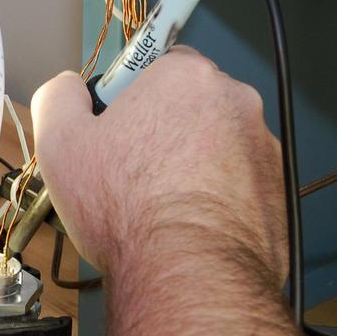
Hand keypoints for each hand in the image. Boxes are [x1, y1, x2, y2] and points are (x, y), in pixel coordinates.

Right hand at [30, 47, 286, 278]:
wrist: (188, 273)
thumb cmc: (124, 204)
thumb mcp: (60, 143)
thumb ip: (58, 97)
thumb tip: (67, 88)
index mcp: (186, 76)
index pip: (158, 63)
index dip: (129, 97)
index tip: (113, 130)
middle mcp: (236, 101)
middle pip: (190, 105)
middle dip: (163, 130)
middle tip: (130, 173)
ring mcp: (264, 148)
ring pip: (216, 146)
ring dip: (191, 165)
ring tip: (158, 207)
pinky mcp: (278, 192)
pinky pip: (239, 184)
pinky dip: (215, 199)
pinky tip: (186, 226)